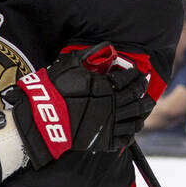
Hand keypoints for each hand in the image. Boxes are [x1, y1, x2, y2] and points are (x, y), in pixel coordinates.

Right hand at [4, 45, 153, 167]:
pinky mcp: (104, 141)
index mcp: (108, 87)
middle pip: (137, 99)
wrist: (42, 118)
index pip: (129, 79)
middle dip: (142, 93)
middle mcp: (114, 106)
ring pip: (135, 120)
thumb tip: (106, 44)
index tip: (138, 73)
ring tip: (142, 109)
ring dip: (140, 114)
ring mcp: (110, 125)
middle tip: (143, 89)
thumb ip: (89, 54)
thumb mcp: (70, 65)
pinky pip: (124, 139)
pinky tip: (130, 129)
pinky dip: (130, 134)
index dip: (136, 75)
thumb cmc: (54, 89)